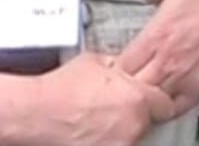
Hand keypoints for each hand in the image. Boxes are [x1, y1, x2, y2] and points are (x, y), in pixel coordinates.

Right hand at [0, 51, 172, 145]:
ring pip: (130, 137)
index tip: (148, 102)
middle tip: (112, 109)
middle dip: (133, 115)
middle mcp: (133, 126)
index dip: (153, 101)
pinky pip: (114, 145)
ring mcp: (120, 145)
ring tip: (95, 121)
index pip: (163, 104)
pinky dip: (104, 140)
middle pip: (146, 122)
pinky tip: (88, 132)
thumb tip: (122, 68)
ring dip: (119, 130)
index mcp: (137, 99)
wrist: (34, 113)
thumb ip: (117, 67)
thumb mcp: (94, 61)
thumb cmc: (58, 90)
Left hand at [114, 0, 198, 116]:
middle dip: (122, 86)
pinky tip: (160, 101)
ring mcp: (182, 78)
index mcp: (155, 35)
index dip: (109, 68)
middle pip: (129, 87)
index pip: (117, 64)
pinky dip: (163, 110)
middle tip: (120, 83)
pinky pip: (173, 109)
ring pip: (149, 102)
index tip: (108, 66)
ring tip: (138, 93)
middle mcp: (166, 60)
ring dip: (141, 99)